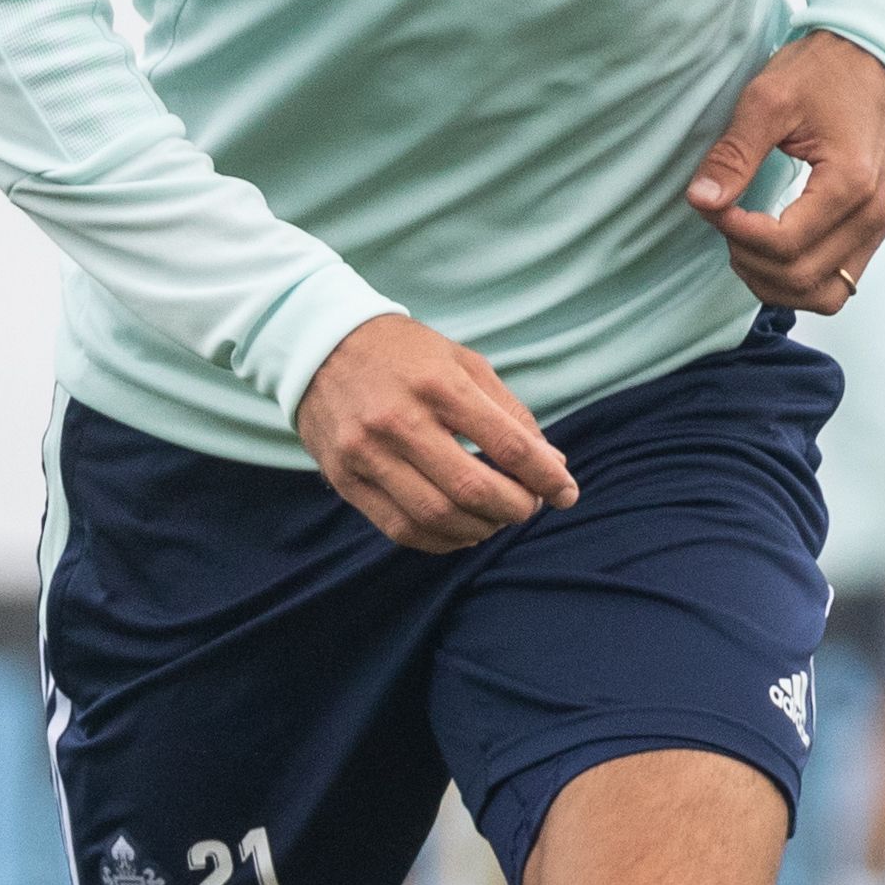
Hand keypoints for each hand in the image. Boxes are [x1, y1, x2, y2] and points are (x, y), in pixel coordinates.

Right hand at [294, 314, 578, 552]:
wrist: (318, 344)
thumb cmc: (404, 355)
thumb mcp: (463, 364)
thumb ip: (509, 414)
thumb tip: (553, 465)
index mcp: (438, 384)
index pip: (508, 445)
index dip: (546, 477)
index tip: (567, 492)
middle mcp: (399, 420)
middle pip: (473, 489)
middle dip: (516, 508)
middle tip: (530, 506)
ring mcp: (366, 453)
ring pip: (437, 517)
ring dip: (481, 529)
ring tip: (496, 518)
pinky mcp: (344, 478)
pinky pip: (401, 529)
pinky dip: (442, 540)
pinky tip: (461, 529)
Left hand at [683, 31, 884, 313]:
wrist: (867, 58)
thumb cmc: (818, 71)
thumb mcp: (766, 100)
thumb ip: (733, 155)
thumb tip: (701, 200)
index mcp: (851, 182)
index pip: (784, 243)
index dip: (736, 232)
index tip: (710, 202)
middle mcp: (873, 214)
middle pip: (800, 278)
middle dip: (748, 259)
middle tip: (723, 218)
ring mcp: (878, 227)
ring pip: (823, 295)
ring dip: (773, 281)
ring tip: (743, 239)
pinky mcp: (872, 231)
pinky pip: (835, 284)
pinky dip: (797, 280)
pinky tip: (768, 248)